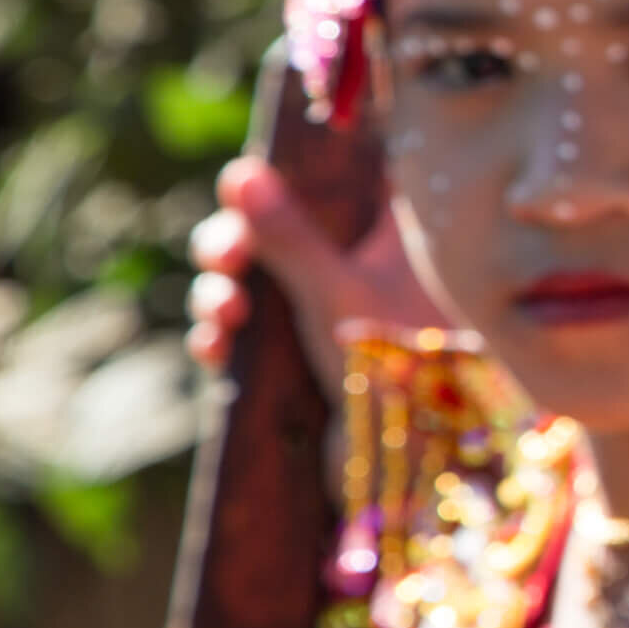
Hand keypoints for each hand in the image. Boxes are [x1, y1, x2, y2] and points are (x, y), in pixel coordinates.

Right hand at [186, 156, 445, 377]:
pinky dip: (227, 336)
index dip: (287, 170)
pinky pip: (251, 332)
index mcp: (390, 227)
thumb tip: (240, 172)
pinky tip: (214, 350)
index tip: (242, 180)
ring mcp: (330, 306)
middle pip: (278, 226)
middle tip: (224, 259)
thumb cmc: (398, 363)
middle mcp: (361, 259)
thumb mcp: (338, 291)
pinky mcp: (305, 352)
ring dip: (223, 291)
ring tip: (224, 316)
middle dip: (235, 242)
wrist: (414, 457)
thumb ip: (289, 234)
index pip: (335, 172)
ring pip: (256, 280)